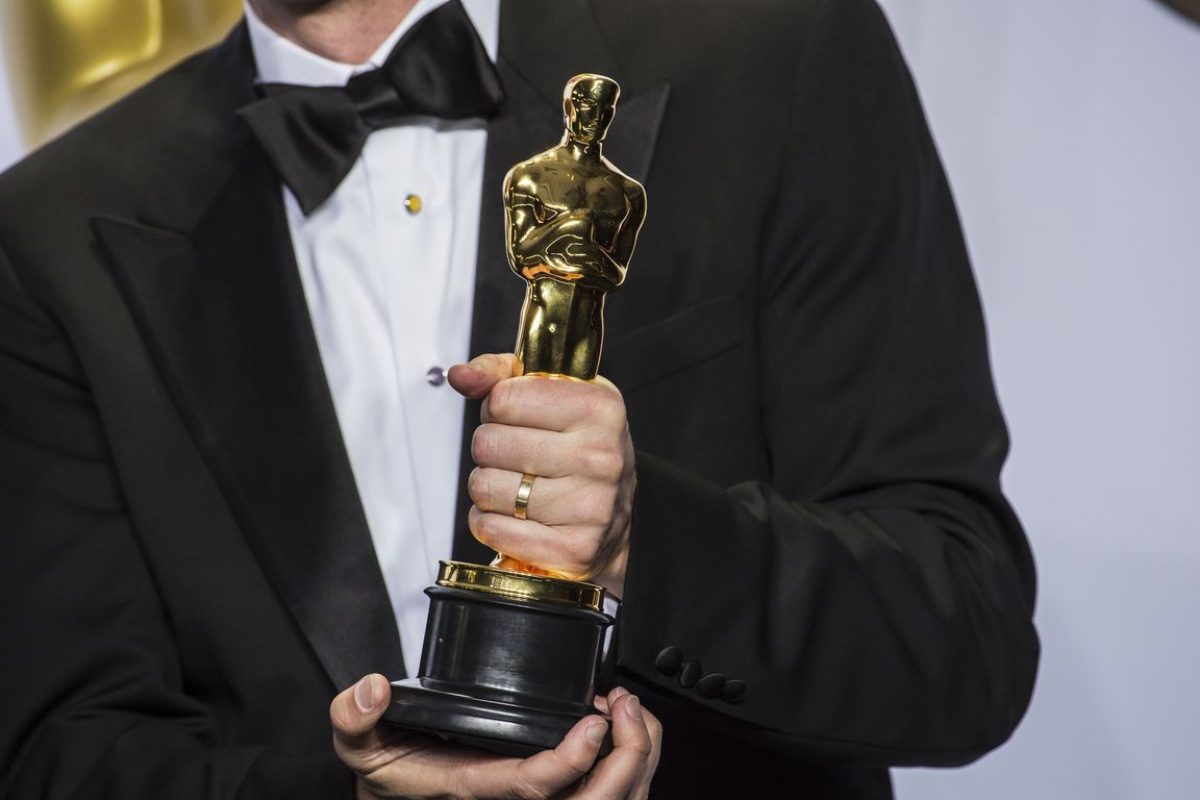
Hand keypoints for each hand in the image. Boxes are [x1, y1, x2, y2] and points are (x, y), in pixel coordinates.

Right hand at [332, 675, 659, 798]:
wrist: (392, 788)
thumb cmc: (384, 765)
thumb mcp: (358, 742)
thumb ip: (355, 716)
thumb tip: (372, 689)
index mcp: (471, 787)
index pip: (532, 785)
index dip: (569, 759)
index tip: (593, 720)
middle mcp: (508, 799)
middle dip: (622, 759)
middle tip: (626, 707)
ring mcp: (528, 795)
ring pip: (603, 799)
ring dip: (629, 757)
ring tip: (629, 710)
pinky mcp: (542, 788)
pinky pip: (597, 790)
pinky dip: (620, 761)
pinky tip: (617, 725)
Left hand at [449, 353, 635, 597]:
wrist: (621, 519)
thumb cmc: (581, 449)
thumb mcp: (556, 396)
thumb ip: (502, 376)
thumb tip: (460, 375)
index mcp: (598, 407)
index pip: (503, 398)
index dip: (497, 409)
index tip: (516, 419)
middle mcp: (600, 455)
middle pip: (488, 443)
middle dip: (490, 449)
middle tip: (516, 457)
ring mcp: (590, 505)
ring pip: (485, 487)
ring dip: (488, 488)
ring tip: (517, 487)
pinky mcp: (574, 548)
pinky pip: (492, 529)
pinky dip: (491, 523)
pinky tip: (516, 516)